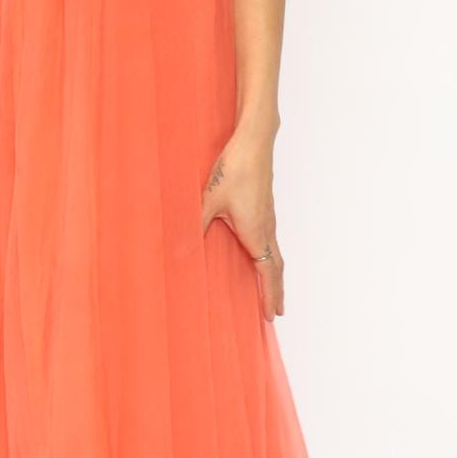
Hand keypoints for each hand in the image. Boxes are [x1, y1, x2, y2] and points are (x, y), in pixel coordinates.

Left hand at [200, 125, 282, 319]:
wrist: (253, 143)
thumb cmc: (235, 170)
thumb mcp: (209, 200)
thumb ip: (195, 224)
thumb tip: (179, 248)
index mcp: (256, 232)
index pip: (268, 272)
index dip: (270, 294)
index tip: (273, 314)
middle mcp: (266, 227)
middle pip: (277, 266)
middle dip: (276, 290)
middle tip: (277, 311)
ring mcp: (268, 216)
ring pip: (275, 252)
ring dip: (274, 273)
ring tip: (271, 287)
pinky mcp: (264, 206)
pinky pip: (271, 239)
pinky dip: (270, 256)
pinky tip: (259, 253)